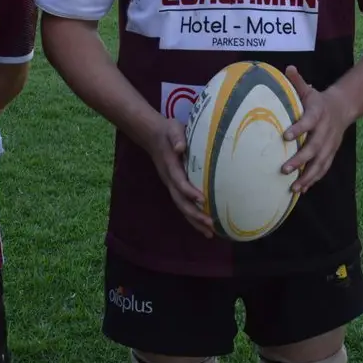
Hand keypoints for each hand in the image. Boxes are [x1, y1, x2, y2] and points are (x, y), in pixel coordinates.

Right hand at [141, 115, 214, 238]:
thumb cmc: (168, 131)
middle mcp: (169, 180)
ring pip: (182, 207)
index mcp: (170, 166)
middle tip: (210, 225)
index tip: (202, 200)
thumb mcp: (173, 129)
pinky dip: (193, 217)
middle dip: (194, 214)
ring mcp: (171, 185)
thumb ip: (177, 138)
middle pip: (180, 201)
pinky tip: (204, 226)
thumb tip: (181, 148)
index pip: (179, 182)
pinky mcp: (175, 187)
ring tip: (209, 233)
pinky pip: (183, 204)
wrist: (153, 136)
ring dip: (194, 221)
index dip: (189, 192)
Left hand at [281, 65, 351, 193]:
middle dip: (300, 160)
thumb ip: (298, 82)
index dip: (298, 128)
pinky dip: (313, 180)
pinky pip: (322, 169)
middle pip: (314, 148)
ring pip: (319, 164)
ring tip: (293, 188)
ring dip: (307, 177)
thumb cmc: (318, 101)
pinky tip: (301, 191)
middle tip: (284, 169)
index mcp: (318, 115)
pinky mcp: (330, 154)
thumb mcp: (310, 90)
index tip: (285, 135)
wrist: (342, 109)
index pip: (308, 122)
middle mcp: (325, 132)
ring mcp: (329, 146)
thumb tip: (288, 68)